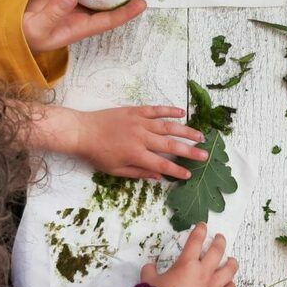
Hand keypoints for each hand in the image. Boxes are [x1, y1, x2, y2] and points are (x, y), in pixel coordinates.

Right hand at [22, 0, 145, 53]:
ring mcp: (71, 1)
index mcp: (79, 27)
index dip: (126, 13)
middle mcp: (80, 14)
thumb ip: (54, 12)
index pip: (108, 20)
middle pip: (108, 4)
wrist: (9, 25)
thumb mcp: (39, 27)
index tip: (142, 3)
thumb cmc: (25, 34)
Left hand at [75, 105, 206, 179]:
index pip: (162, 164)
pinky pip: (156, 109)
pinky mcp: (135, 111)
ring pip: (167, 126)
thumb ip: (139, 173)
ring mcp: (139, 122)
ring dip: (186, 131)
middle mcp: (141, 137)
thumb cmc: (97, 154)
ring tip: (200, 135)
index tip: (189, 175)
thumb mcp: (116, 170)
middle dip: (189, 151)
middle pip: (170, 145)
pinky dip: (169, 110)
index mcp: (136, 154)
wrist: (82, 131)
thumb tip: (159, 176)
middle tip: (204, 155)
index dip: (177, 171)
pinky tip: (182, 112)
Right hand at [141, 223, 237, 286]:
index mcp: (187, 264)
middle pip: (217, 251)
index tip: (203, 226)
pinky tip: (228, 283)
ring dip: (231, 262)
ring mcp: (212, 286)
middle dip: (220, 241)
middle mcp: (203, 272)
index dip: (200, 231)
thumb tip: (150, 267)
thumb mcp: (148, 282)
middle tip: (220, 238)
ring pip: (230, 270)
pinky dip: (230, 285)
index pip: (196, 241)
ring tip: (230, 259)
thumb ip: (150, 271)